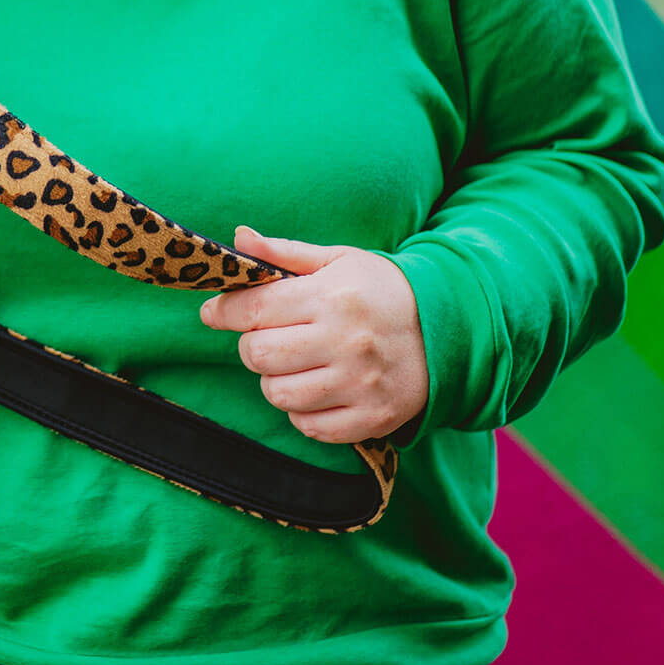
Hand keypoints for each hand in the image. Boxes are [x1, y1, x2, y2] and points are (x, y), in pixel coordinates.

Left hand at [199, 227, 428, 443]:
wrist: (449, 329)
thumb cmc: (380, 290)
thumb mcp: (337, 260)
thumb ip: (284, 253)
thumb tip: (237, 239)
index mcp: (332, 297)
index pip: (255, 309)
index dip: (224, 311)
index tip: (214, 311)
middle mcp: (346, 342)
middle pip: (259, 355)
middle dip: (252, 345)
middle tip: (269, 337)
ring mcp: (359, 384)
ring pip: (278, 394)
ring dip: (275, 380)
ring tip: (294, 364)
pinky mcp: (372, 418)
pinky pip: (309, 426)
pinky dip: (302, 412)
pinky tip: (317, 389)